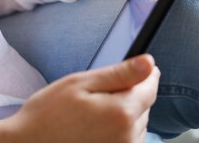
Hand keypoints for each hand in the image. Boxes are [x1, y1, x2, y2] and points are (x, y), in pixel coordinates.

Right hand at [0, 54, 159, 142]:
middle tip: (95, 95)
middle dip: (127, 95)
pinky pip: (128, 140)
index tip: (140, 68)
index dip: (145, 74)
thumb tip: (149, 63)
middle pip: (143, 106)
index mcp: (121, 113)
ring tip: (91, 115)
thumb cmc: (49, 114)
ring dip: (122, 115)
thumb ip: (119, 74)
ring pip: (137, 124)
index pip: (150, 88)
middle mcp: (129, 137)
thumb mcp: (80, 83)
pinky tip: (94, 129)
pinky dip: (117, 131)